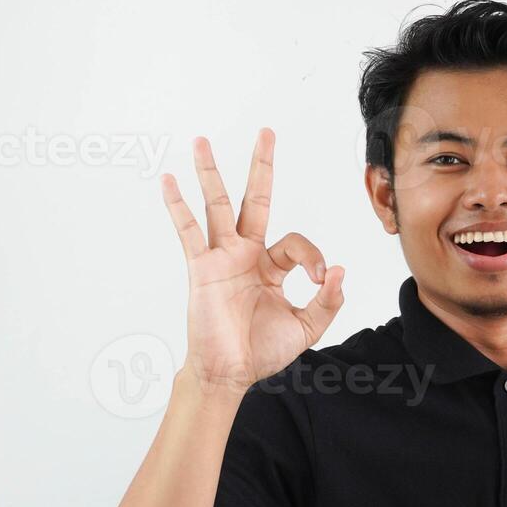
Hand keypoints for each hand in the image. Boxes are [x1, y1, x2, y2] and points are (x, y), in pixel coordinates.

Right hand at [161, 130, 344, 395]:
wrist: (230, 374)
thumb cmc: (262, 352)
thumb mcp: (307, 327)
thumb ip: (327, 301)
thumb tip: (338, 270)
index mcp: (271, 267)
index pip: (296, 242)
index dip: (312, 256)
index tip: (319, 278)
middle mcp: (246, 255)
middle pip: (254, 199)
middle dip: (261, 166)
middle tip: (266, 132)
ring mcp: (222, 258)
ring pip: (218, 206)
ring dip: (210, 173)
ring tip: (201, 140)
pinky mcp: (202, 268)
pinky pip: (188, 231)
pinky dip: (178, 206)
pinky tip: (168, 180)